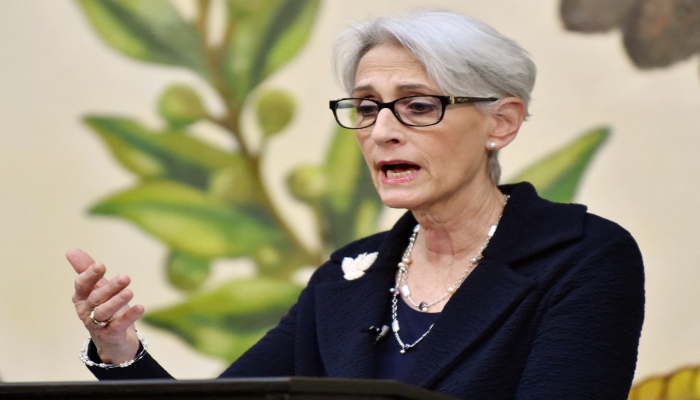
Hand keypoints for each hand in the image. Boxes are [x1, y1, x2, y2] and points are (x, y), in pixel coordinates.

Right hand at [67, 248, 143, 363]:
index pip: (82, 285)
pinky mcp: (111, 335)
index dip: (90, 275)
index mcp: (82, 297)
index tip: (100, 265)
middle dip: (110, 287)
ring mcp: (98, 325)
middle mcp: (86, 311)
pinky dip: (129, 316)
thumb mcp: (96, 288)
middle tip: (125, 277)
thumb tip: (71, 250)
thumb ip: (86, 270)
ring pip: (105, 312)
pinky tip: (140, 308)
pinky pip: (119, 325)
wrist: (112, 341)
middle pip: (96, 298)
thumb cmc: (103, 308)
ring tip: (130, 292)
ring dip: (117, 302)